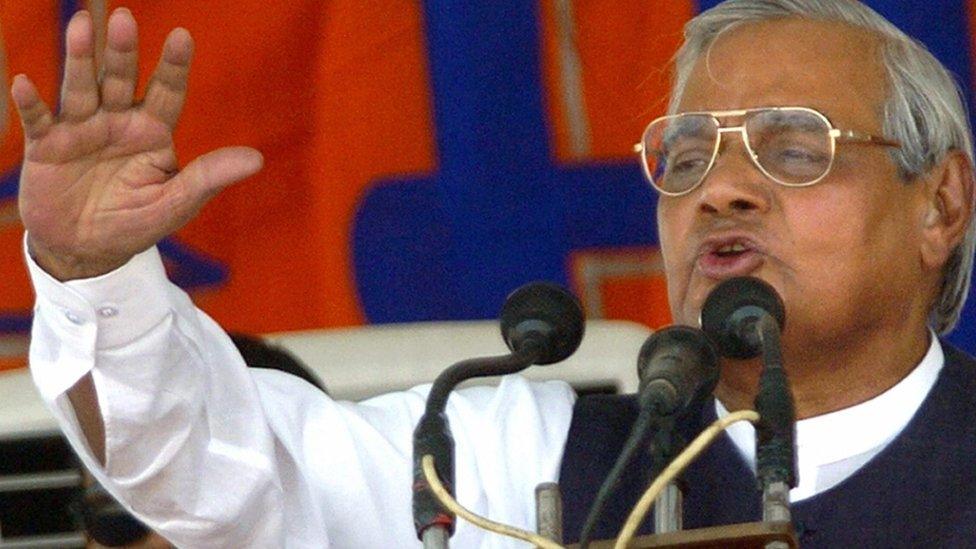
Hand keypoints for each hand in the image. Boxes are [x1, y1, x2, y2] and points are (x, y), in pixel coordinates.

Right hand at [13, 8, 262, 280]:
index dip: (174, 65)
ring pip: (80, 88)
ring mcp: (81, 130)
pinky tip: (27, 84)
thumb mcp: (176, 204)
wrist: (86, 250)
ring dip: (79, 59)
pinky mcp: (47, 146)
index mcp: (152, 132)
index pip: (166, 91)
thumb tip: (257, 159)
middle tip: (124, 19)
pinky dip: (32, 103)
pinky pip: (39, 120)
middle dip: (122, 51)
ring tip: (81, 27)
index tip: (182, 36)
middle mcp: (117, 121)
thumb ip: (208, 178)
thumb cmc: (135, 223)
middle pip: (120, 79)